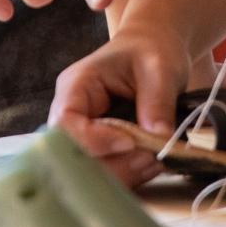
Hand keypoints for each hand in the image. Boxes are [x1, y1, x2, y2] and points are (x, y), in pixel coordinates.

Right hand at [52, 18, 191, 190]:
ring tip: (156, 162)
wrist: (155, 50)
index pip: (65, 123)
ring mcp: (84, 136)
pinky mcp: (102, 152)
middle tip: (150, 158)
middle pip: (73, 154)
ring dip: (123, 174)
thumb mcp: (160, 68)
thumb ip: (157, 101)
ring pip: (90, 170)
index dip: (92, 140)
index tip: (129, 142)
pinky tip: (153, 166)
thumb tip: (159, 138)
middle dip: (112, 164)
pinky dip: (131, 176)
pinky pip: (108, 173)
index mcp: (76, 86)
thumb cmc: (151, 50)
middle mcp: (72, 115)